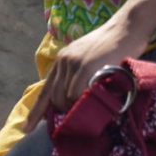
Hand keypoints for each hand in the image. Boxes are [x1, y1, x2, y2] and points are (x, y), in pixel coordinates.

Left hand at [34, 6, 148, 126]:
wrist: (127, 27)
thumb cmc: (114, 46)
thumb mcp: (89, 59)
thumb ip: (79, 76)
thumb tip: (75, 101)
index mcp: (62, 60)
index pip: (45, 90)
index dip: (36, 111)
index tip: (27, 128)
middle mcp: (64, 61)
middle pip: (54, 97)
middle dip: (64, 112)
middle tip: (79, 118)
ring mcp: (74, 63)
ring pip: (65, 98)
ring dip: (76, 109)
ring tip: (91, 110)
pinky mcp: (86, 66)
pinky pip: (76, 94)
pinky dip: (83, 103)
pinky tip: (95, 103)